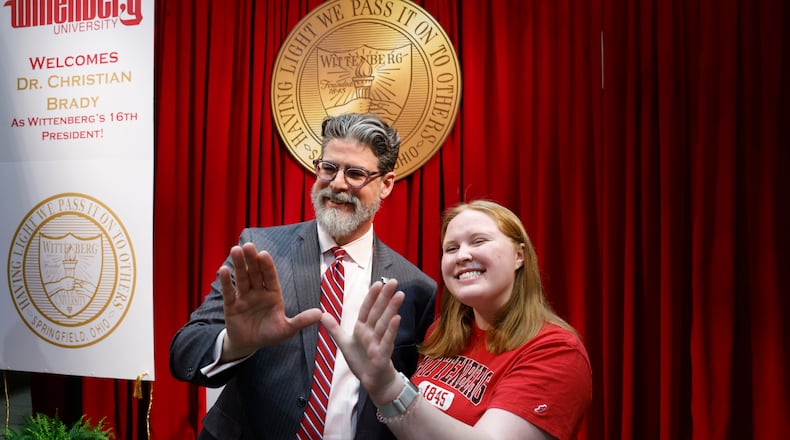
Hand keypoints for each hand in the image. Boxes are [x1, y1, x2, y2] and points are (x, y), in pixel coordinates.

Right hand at [219, 242, 321, 360]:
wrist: (250, 345)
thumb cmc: (270, 334)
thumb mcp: (287, 329)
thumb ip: (301, 321)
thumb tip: (321, 314)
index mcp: (273, 294)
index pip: (270, 277)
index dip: (267, 266)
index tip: (264, 254)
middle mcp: (258, 292)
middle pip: (255, 273)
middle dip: (252, 260)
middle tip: (248, 246)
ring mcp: (244, 297)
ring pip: (242, 278)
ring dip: (239, 265)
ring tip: (235, 250)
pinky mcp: (231, 305)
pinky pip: (229, 292)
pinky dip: (226, 282)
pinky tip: (223, 270)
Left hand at [322, 279, 406, 403]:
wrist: (373, 381)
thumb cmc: (362, 362)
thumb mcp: (344, 344)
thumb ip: (335, 329)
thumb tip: (322, 315)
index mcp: (363, 329)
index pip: (367, 309)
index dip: (371, 297)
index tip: (377, 283)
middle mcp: (372, 333)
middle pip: (378, 312)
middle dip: (385, 297)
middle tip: (393, 281)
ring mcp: (379, 342)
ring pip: (385, 323)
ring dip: (392, 309)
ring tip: (399, 295)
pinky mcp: (383, 354)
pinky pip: (387, 340)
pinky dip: (392, 329)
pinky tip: (397, 318)